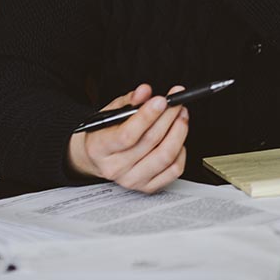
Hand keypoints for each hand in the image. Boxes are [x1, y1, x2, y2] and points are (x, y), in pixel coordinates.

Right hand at [67, 84, 189, 192]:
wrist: (97, 157)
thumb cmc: (105, 133)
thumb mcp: (111, 112)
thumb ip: (129, 100)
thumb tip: (144, 91)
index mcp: (99, 149)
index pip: (127, 135)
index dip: (148, 116)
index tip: (162, 100)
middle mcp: (115, 168)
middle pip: (150, 142)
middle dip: (169, 117)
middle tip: (177, 102)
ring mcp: (132, 180)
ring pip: (165, 156)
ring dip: (179, 131)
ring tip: (181, 115)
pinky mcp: (147, 187)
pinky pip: (174, 170)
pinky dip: (181, 151)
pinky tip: (178, 138)